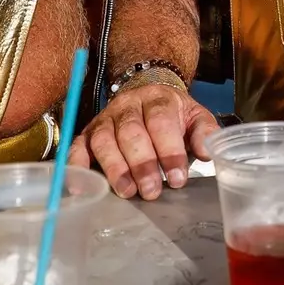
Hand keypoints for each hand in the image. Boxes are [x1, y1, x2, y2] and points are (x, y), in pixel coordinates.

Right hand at [70, 81, 218, 200]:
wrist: (147, 92)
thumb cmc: (173, 115)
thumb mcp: (195, 116)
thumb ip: (204, 132)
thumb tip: (207, 152)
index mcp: (157, 100)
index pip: (161, 123)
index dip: (169, 151)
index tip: (178, 178)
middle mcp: (128, 106)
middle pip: (131, 132)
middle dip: (142, 164)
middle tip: (152, 191)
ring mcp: (105, 119)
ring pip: (104, 141)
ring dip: (115, 168)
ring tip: (127, 192)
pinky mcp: (87, 134)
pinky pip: (77, 148)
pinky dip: (76, 167)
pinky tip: (81, 186)